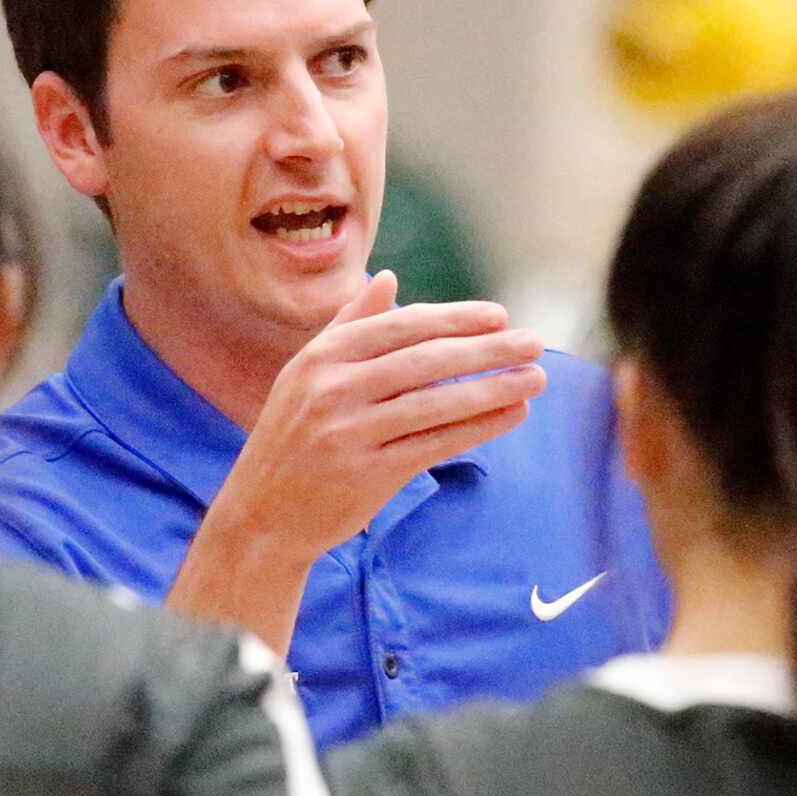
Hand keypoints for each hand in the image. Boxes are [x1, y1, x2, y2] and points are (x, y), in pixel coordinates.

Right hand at [173, 272, 544, 646]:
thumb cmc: (290, 439)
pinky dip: (478, 427)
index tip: (499, 316)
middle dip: (486, 349)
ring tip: (535, 378)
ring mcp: (350, 432)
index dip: (454, 319)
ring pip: (436, 403)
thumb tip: (390, 279)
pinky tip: (510, 415)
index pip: (401, 327)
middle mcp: (333, 390)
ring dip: (493, 388)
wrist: (261, 516)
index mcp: (321, 358)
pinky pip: (435, 444)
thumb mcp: (305, 375)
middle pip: (424, 360)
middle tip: (533, 342)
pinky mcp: (368, 473)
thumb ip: (348, 326)